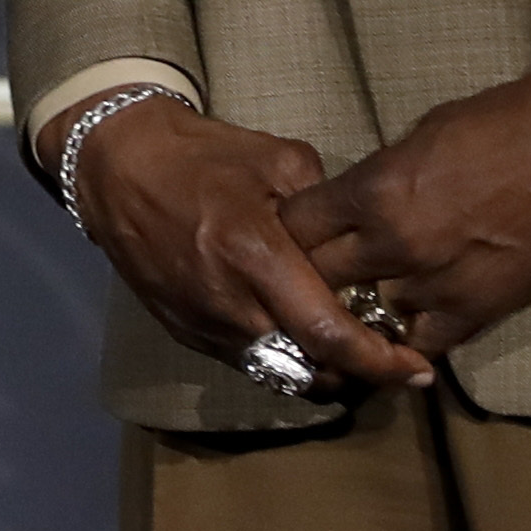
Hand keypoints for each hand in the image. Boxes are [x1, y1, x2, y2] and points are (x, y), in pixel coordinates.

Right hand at [46, 93, 433, 396]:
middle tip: (389, 361)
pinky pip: (246, 361)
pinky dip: (279, 358)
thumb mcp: (275, 159)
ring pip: (279, 374)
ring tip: (346, 350)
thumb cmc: (199, 155)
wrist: (114, 164)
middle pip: (310, 370)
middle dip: (358, 375)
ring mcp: (203, 324)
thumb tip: (363, 238)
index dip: (378, 362)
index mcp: (254, 255)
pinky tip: (294, 332)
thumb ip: (326, 205)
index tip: (416, 370)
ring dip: (319, 370)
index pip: (328, 333)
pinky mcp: (183, 331)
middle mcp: (229, 303)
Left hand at [281, 53, 530, 359]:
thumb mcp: (418, 138)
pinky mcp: (480, 313)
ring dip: (358, 314)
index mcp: (374, 191)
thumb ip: (378, 179)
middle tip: (306, 280)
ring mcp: (437, 285)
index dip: (286, 233)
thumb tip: (353, 204)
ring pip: (367, 318)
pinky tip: (400, 336)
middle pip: (318, 280)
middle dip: (308, 279)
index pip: (296, 227)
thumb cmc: (502, 126)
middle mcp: (395, 245)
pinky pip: (426, 345)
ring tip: (351, 310)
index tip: (286, 235)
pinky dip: (409, 342)